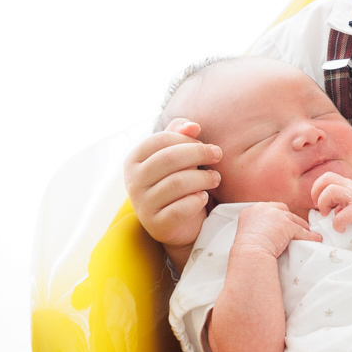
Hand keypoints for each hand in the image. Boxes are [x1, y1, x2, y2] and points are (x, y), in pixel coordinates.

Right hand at [122, 119, 221, 250]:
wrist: (179, 222)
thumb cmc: (178, 180)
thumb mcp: (178, 154)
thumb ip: (181, 135)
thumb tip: (193, 126)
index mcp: (134, 160)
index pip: (161, 139)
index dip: (188, 140)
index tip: (207, 146)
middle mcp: (133, 182)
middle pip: (169, 159)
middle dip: (199, 154)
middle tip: (217, 155)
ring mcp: (143, 205)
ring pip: (177, 183)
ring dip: (204, 178)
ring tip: (215, 178)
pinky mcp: (156, 225)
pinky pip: (180, 209)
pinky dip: (197, 200)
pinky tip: (204, 197)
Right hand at [233, 202, 321, 258]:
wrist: (249, 255)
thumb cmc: (246, 251)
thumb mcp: (248, 233)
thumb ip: (257, 227)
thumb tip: (266, 232)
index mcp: (252, 211)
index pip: (270, 208)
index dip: (277, 216)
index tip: (282, 223)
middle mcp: (264, 209)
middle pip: (283, 210)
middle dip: (290, 219)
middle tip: (295, 228)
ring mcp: (276, 215)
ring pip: (294, 219)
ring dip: (301, 227)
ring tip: (307, 233)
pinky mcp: (287, 224)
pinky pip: (302, 231)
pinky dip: (310, 236)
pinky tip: (315, 239)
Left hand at [311, 172, 351, 231]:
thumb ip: (343, 202)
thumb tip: (331, 212)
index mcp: (348, 185)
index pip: (327, 177)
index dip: (317, 188)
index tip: (318, 203)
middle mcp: (351, 187)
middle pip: (326, 179)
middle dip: (317, 194)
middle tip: (322, 208)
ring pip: (331, 191)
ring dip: (324, 204)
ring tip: (329, 216)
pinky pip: (342, 215)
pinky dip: (337, 224)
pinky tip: (341, 228)